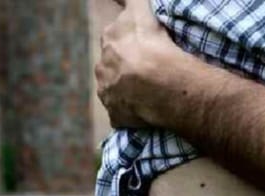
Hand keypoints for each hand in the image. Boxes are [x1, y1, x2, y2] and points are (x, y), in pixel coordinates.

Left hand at [95, 0, 183, 127]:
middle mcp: (102, 66)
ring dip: (127, 91)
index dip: (130, 43)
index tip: (142, 49)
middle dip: (125, 68)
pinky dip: (132, 113)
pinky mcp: (116, 114)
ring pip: (116, 90)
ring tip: (148, 93)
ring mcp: (108, 93)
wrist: (162, 85)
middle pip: (112, 65)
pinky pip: (122, 114)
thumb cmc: (155, 47)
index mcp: (109, 41)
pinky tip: (147, 110)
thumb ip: (132, 2)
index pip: (115, 38)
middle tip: (147, 72)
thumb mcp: (141, 13)